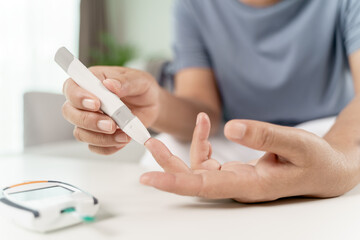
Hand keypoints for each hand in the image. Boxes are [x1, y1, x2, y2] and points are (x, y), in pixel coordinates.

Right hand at [62, 66, 159, 154]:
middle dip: (89, 121)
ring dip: (101, 137)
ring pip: (81, 133)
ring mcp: (90, 120)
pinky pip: (94, 147)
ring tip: (123, 135)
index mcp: (90, 81)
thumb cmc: (140, 87)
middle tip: (111, 124)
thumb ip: (124, 82)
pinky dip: (108, 147)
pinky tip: (122, 141)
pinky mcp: (98, 135)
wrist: (152, 105)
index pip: (71, 87)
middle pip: (70, 113)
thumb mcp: (138, 80)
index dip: (78, 97)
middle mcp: (84, 102)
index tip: (96, 103)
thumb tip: (110, 84)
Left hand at [141, 113, 357, 202]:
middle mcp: (237, 186)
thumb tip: (232, 127)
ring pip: (198, 168)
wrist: (323, 170)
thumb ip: (265, 135)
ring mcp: (234, 179)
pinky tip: (205, 125)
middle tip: (150, 142)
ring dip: (186, 148)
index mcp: (251, 185)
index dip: (177, 183)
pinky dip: (203, 142)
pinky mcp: (234, 171)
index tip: (151, 179)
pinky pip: (209, 160)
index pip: (206, 187)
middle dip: (168, 163)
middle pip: (193, 179)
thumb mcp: (297, 143)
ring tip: (185, 124)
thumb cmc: (315, 160)